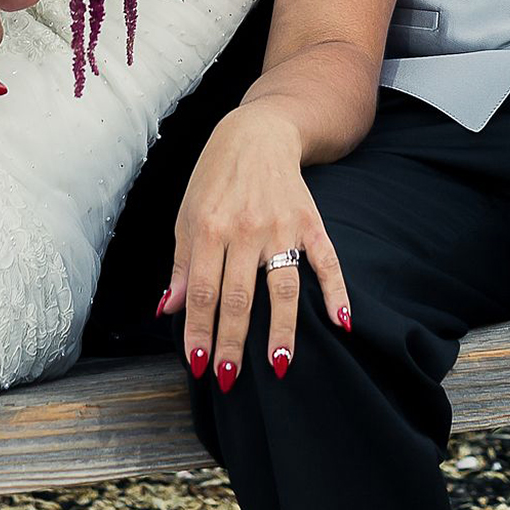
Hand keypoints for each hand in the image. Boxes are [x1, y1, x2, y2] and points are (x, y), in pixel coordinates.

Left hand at [163, 108, 350, 392]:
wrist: (258, 132)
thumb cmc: (215, 177)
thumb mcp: (187, 214)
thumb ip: (181, 264)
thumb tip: (168, 309)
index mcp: (209, 228)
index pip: (201, 292)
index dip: (198, 331)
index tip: (197, 365)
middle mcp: (245, 230)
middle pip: (239, 297)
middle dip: (233, 342)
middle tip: (229, 377)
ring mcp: (281, 227)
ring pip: (282, 287)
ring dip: (281, 329)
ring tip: (280, 366)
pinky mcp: (310, 222)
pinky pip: (326, 261)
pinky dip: (336, 290)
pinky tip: (342, 321)